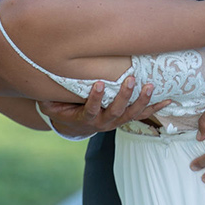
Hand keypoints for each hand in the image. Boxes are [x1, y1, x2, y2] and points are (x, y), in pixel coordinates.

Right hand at [38, 77, 170, 137]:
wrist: (76, 126)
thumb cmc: (63, 108)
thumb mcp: (51, 103)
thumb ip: (48, 95)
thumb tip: (36, 79)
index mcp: (86, 118)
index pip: (90, 109)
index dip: (94, 98)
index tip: (97, 83)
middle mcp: (104, 122)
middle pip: (116, 111)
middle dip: (124, 95)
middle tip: (130, 80)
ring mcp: (116, 121)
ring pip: (131, 113)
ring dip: (142, 100)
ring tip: (149, 86)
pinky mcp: (125, 117)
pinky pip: (142, 114)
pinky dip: (155, 106)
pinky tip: (167, 99)